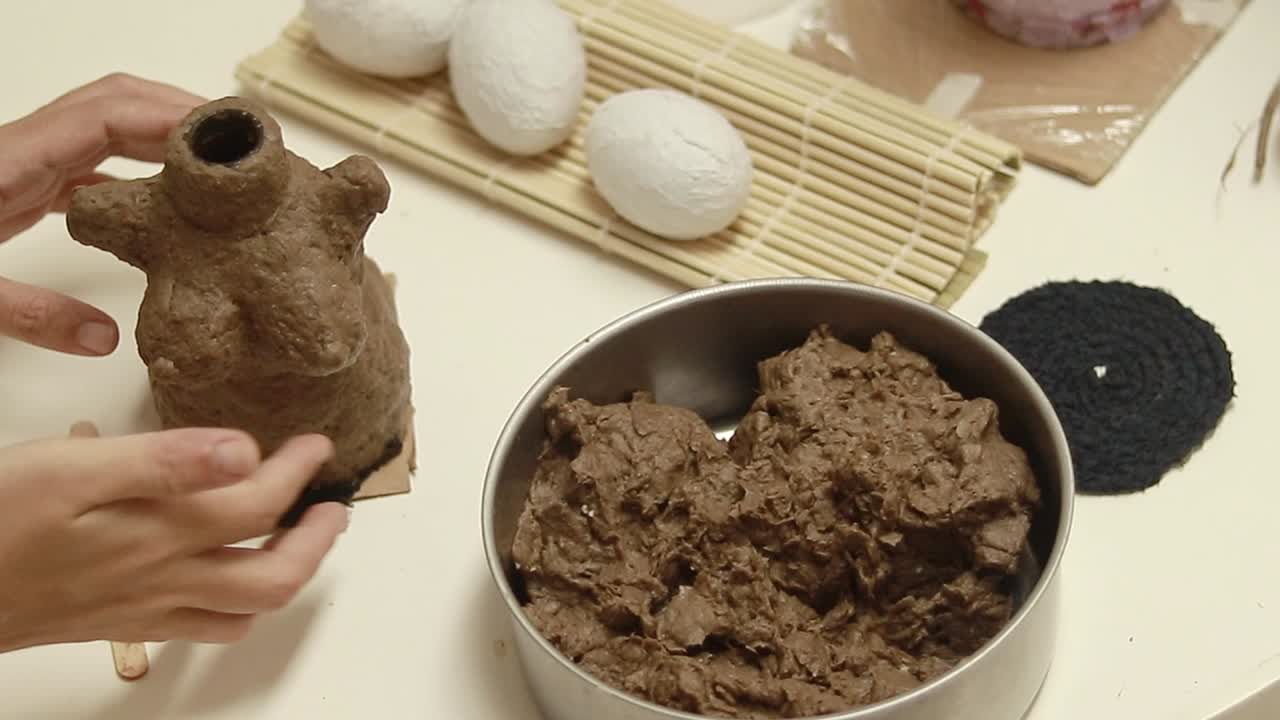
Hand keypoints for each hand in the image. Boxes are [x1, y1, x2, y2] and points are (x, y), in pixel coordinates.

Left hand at [0, 73, 202, 355]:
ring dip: (164, 134)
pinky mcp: (18, 184)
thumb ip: (30, 313)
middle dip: (183, 112)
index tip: (229, 140)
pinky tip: (165, 197)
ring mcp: (19, 164)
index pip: (108, 115)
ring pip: (107, 126)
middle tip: (244, 143)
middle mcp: (19, 151)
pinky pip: (91, 160)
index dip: (174, 117)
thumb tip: (105, 338)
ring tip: (220, 163)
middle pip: (116, 103)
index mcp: (8, 163)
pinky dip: (136, 165)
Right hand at [0, 428, 347, 652]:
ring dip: (285, 574)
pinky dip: (236, 606)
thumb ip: (163, 462)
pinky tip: (230, 582)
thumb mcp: (71, 468)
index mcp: (160, 533)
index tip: (317, 446)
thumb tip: (243, 451)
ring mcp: (146, 609)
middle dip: (316, 541)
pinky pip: (201, 630)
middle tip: (333, 507)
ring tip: (300, 539)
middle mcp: (165, 579)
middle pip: (273, 577)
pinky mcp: (123, 624)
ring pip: (244, 610)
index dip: (300, 472)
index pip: (260, 504)